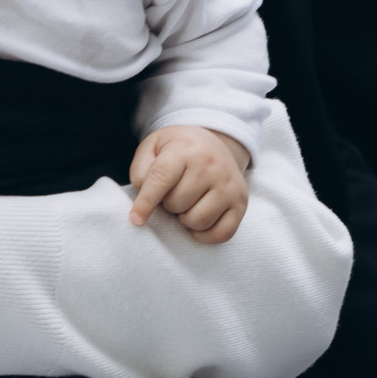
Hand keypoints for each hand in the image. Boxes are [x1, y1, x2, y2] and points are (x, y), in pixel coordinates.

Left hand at [127, 126, 251, 238]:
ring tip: (187, 204)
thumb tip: (144, 198)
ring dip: (185, 219)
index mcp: (185, 150)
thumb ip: (141, 170)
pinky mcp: (240, 203)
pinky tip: (199, 220)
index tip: (135, 220)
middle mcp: (211, 166)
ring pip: (197, 221)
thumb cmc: (177, 149)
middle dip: (168, 204)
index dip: (146, 202)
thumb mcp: (153, 147)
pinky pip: (221, 234)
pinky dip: (205, 235)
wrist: (215, 142)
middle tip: (174, 192)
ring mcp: (229, 185)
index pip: (161, 178)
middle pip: (177, 203)